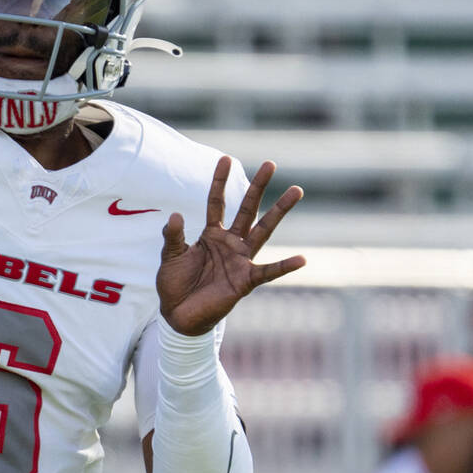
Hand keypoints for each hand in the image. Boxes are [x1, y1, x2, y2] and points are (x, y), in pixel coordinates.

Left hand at [157, 156, 305, 336]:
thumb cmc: (175, 283)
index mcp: (211, 234)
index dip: (219, 181)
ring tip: (296, 190)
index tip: (225, 158)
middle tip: (271, 163)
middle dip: (258, 187)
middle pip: (247, 209)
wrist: (178, 314)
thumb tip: (175, 215)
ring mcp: (240, 260)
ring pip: (263, 230)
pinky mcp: (246, 281)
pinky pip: (268, 272)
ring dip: (279, 211)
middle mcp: (230, 243)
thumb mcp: (170, 256)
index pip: (217, 202)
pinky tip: (302, 259)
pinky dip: (285, 266)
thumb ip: (174, 236)